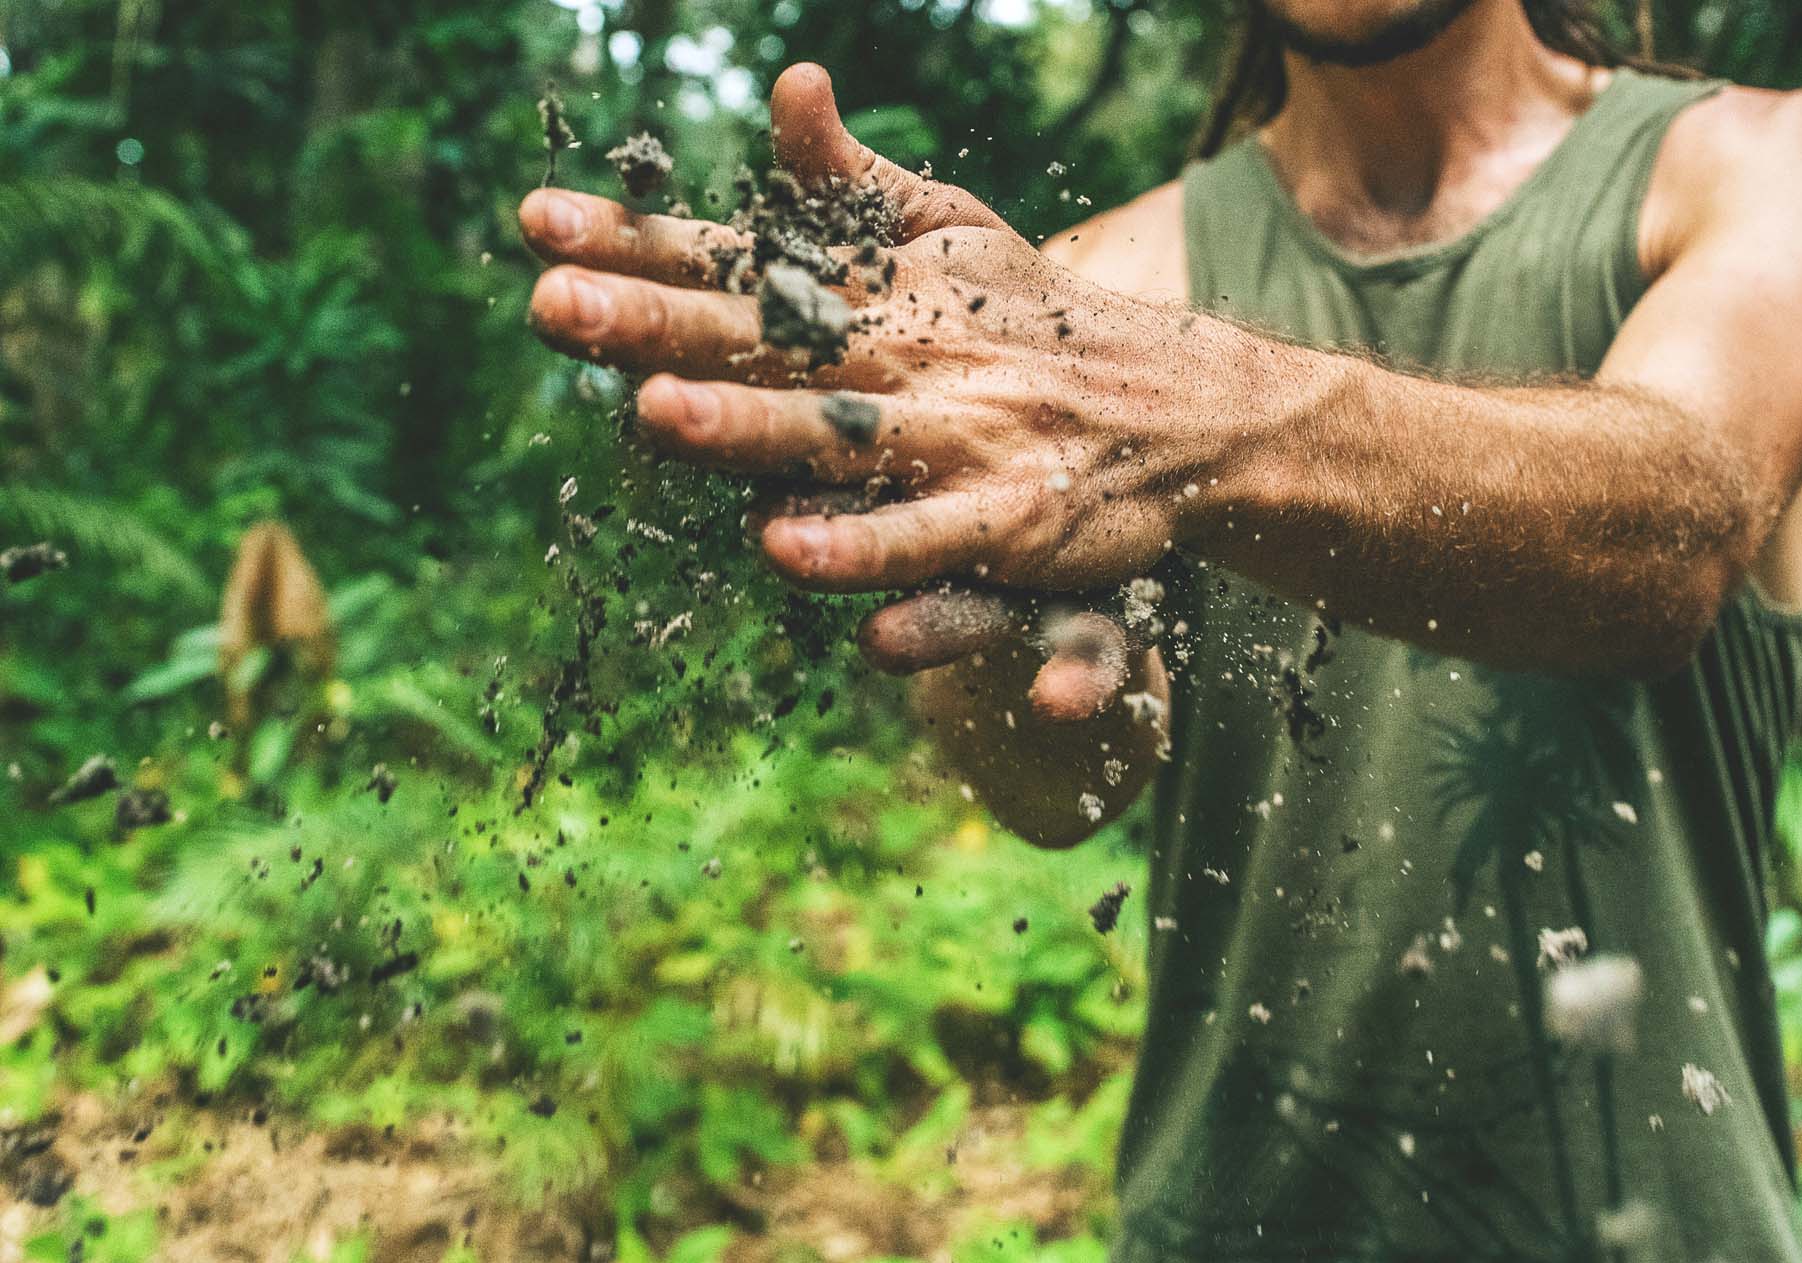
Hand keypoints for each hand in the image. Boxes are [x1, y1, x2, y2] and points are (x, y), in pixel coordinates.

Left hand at [521, 64, 1254, 712]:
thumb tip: (788, 81)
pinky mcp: (1011, 520)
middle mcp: (903, 360)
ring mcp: (957, 439)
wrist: (1180, 409)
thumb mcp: (949, 232)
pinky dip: (867, 548)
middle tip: (550, 304)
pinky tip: (790, 552)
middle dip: (653, 323)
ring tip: (656, 417)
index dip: (635, 241)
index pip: (734, 260)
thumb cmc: (1035, 323)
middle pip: (761, 342)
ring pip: (836, 438)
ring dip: (748, 429)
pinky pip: (928, 541)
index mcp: (873, 293)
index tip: (531, 220)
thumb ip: (851, 180)